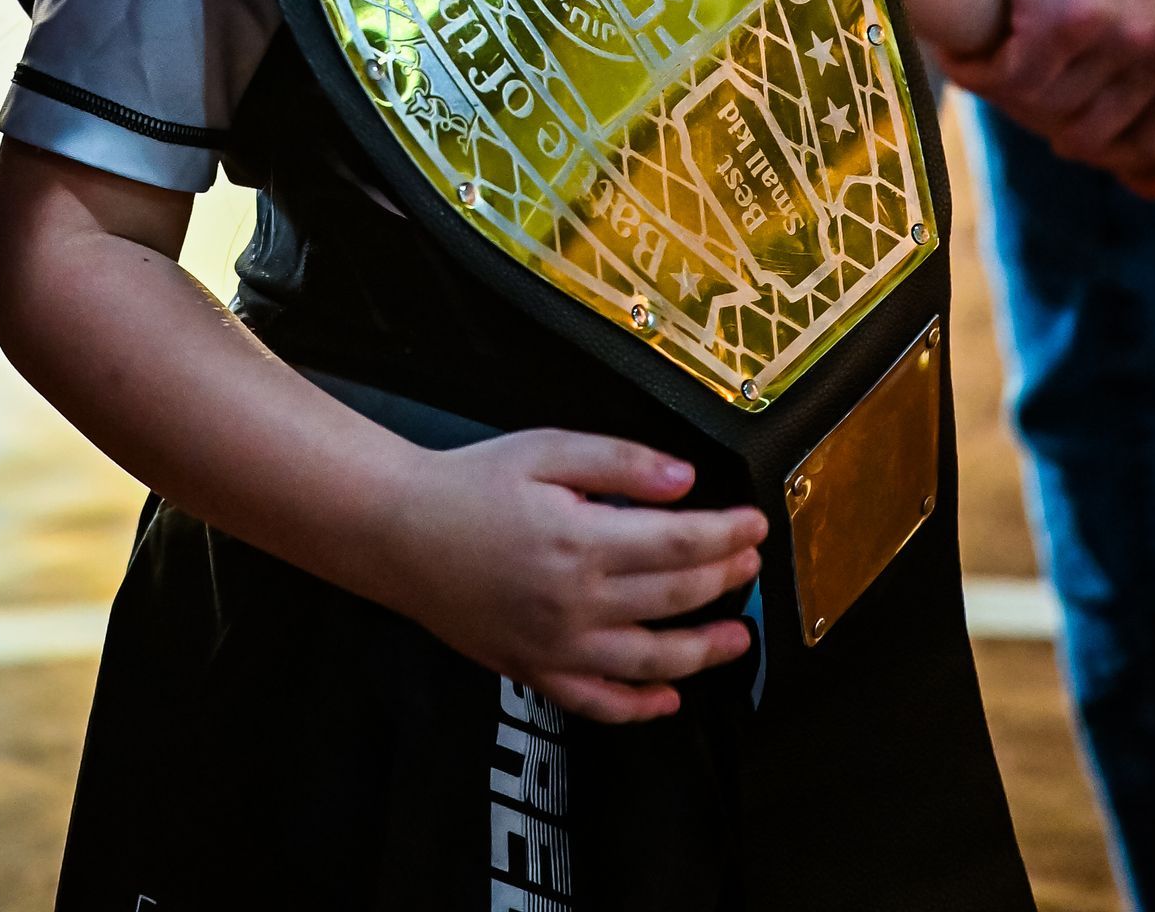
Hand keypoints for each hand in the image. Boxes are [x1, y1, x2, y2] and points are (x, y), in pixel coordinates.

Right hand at [377, 430, 764, 725]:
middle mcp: (576, 602)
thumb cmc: (470, 483)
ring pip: (650, 660)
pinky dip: (638, 706)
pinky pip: (598, 702)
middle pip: (674, 597)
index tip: (756, 524)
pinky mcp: (534, 671)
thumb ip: (619, 462)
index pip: (679, 542)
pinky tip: (667, 697)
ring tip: (738, 638)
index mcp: (582, 540)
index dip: (726, 534)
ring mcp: (557, 646)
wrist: (399, 531)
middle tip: (753, 564)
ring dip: (703, 651)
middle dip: (723, 579)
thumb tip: (684, 480)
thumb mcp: (546, 449)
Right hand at [946, 0, 1154, 168]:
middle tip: (1012, 92)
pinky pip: (1009, 78)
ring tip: (978, 67)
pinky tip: (960, 53)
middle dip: (1046, 119)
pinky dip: (977, 72)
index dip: (1113, 144)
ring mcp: (1119, 36)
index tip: (1071, 125)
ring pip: (1048, 108)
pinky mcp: (1060, 15)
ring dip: (1006, 94)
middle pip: (1097, 132)